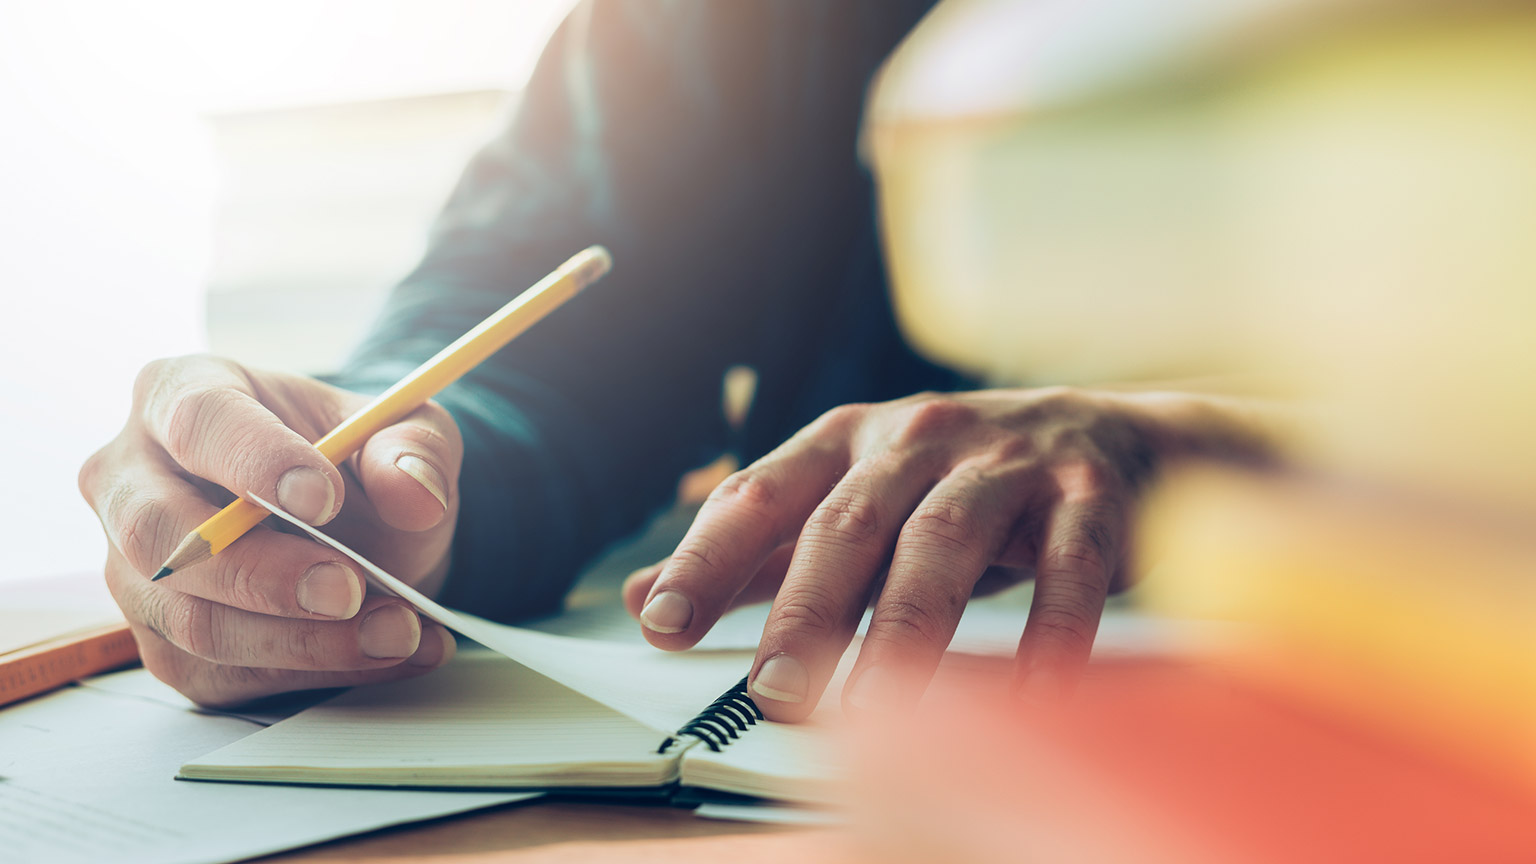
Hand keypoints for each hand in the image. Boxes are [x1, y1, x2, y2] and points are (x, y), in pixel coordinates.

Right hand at [79, 355, 462, 706]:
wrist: (356, 526)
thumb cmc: (355, 461)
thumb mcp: (403, 433)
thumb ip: (413, 452)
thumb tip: (414, 495)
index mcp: (180, 393)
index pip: (197, 421)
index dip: (256, 461)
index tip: (323, 498)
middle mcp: (132, 479)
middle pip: (161, 537)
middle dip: (263, 575)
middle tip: (350, 590)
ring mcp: (136, 569)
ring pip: (194, 621)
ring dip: (306, 640)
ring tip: (399, 630)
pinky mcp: (162, 641)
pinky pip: (223, 673)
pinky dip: (317, 671)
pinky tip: (389, 652)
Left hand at [623, 387, 1258, 719]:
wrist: (1114, 441)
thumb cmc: (960, 484)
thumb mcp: (853, 503)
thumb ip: (757, 555)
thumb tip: (644, 599)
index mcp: (847, 441)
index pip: (762, 493)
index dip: (708, 557)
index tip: (663, 624)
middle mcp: (918, 438)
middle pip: (849, 524)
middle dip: (806, 610)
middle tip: (774, 690)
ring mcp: (1006, 462)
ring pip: (945, 542)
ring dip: (907, 628)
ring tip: (878, 708)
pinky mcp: (1088, 494)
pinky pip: (1068, 567)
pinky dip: (1048, 634)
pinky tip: (1027, 697)